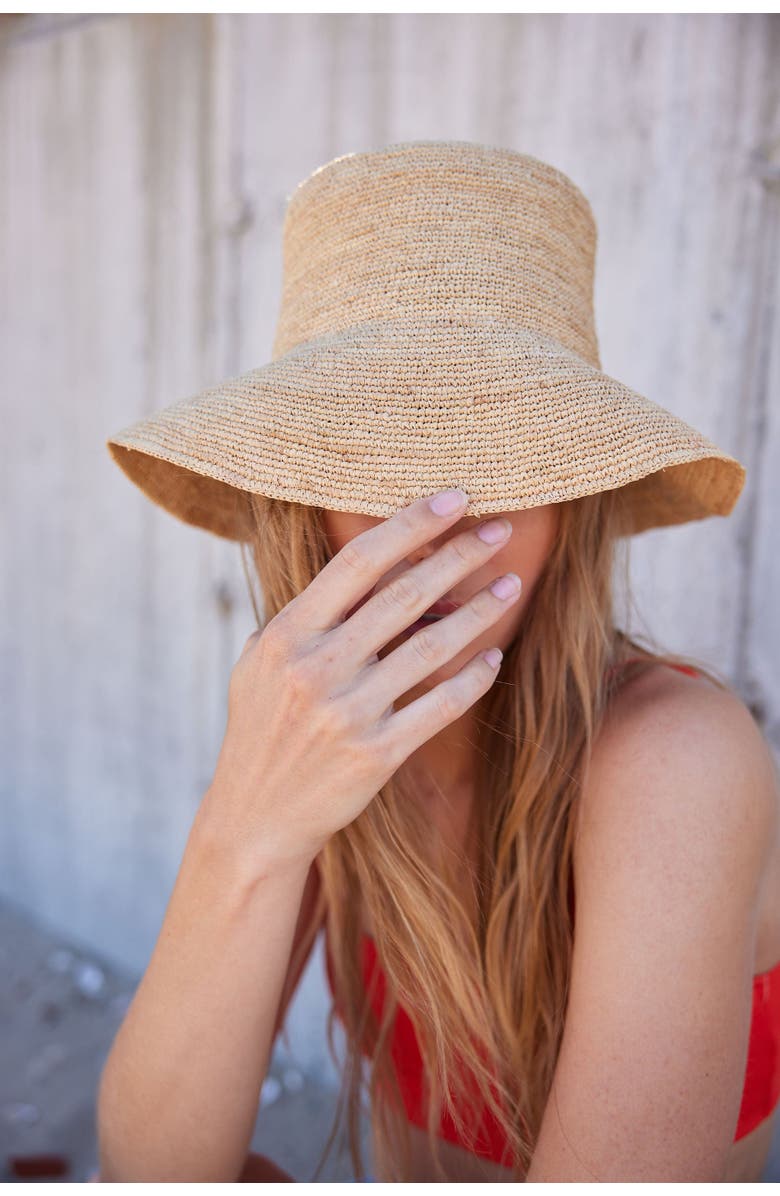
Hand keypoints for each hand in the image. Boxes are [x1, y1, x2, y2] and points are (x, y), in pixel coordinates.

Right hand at [203, 489, 521, 875]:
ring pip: (432, 647)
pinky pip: (440, 706)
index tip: (454, 498)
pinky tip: (495, 658)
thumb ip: (304, 617)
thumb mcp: (261, 664)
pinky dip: (473, 679)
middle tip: (500, 528)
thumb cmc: (262, 729)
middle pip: (403, 595)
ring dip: (480, 612)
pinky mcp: (376, 755)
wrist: (256, 817)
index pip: (358, 561)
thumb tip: (366, 572)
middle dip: (458, 555)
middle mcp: (316, 668)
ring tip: (512, 584)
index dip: (411, 523)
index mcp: (286, 634)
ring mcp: (347, 713)